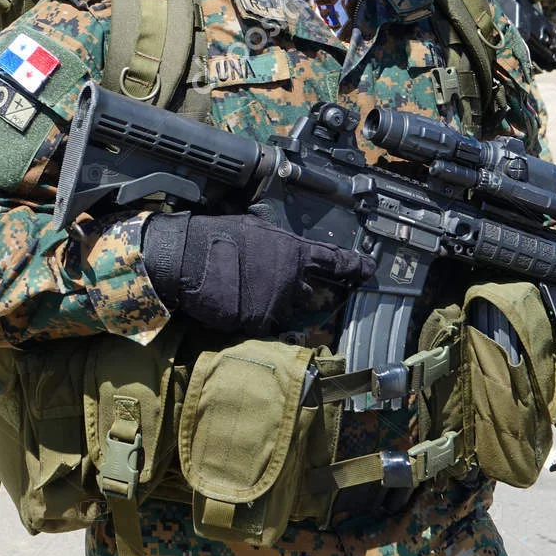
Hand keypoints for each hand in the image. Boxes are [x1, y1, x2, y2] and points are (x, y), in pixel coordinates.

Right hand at [142, 212, 375, 338]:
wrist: (187, 258)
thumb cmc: (217, 236)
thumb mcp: (253, 228)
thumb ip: (275, 243)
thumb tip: (278, 246)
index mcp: (294, 252)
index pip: (334, 261)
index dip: (354, 267)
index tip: (369, 271)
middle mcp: (292, 280)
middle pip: (307, 295)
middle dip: (293, 293)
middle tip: (265, 284)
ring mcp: (276, 304)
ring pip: (283, 312)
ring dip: (268, 306)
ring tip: (241, 291)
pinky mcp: (257, 323)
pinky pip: (263, 328)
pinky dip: (251, 320)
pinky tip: (235, 305)